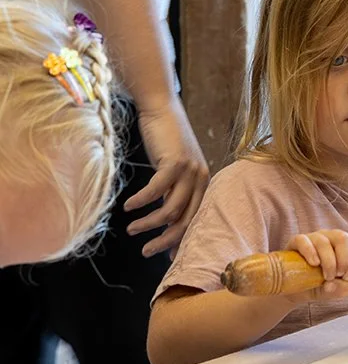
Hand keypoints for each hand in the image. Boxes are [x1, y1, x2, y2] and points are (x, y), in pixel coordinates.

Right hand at [126, 100, 208, 257]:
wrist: (161, 108)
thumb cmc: (165, 139)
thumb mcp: (172, 170)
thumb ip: (173, 192)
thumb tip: (164, 218)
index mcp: (203, 183)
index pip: (196, 219)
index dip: (182, 239)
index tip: (168, 256)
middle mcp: (201, 179)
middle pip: (186, 220)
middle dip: (166, 240)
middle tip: (147, 251)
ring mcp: (190, 171)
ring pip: (171, 209)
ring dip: (149, 223)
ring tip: (132, 229)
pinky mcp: (175, 162)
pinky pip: (157, 190)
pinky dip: (142, 201)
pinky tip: (128, 207)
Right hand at [287, 229, 347, 299]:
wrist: (296, 290)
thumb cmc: (319, 285)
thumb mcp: (335, 291)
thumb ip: (342, 289)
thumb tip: (333, 283)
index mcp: (344, 246)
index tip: (346, 277)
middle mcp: (330, 238)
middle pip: (342, 238)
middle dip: (344, 259)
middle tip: (337, 275)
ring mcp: (313, 238)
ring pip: (324, 241)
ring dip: (328, 262)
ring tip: (326, 276)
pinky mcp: (296, 242)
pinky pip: (303, 240)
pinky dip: (310, 252)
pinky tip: (313, 264)